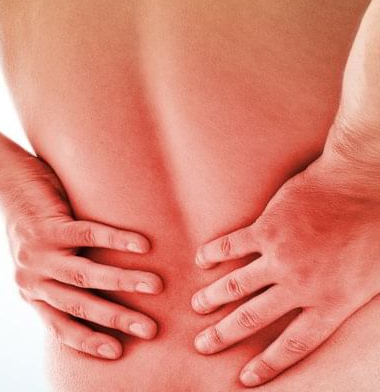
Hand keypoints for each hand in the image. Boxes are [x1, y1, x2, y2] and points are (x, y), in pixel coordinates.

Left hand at [0, 155, 162, 359]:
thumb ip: (62, 283)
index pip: (59, 326)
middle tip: (149, 330)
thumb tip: (106, 306)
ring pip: (84, 275)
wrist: (5, 180)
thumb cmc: (33, 223)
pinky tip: (142, 245)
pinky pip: (87, 234)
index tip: (116, 353)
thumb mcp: (40, 262)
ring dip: (122, 282)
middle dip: (116, 319)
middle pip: (77, 305)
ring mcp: (38, 251)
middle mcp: (32, 276)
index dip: (87, 341)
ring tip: (155, 286)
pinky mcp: (48, 225)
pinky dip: (116, 240)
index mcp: (32, 291)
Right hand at [191, 153, 379, 386]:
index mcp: (331, 303)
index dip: (268, 364)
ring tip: (197, 306)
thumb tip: (337, 311)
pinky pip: (231, 246)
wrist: (364, 185)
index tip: (246, 379)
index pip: (294, 345)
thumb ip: (350, 300)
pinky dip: (213, 254)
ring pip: (235, 286)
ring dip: (212, 298)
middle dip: (223, 335)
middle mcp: (300, 286)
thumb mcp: (376, 281)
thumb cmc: (379, 230)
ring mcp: (279, 256)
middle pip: (253, 319)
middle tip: (201, 345)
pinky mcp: (266, 229)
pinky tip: (201, 260)